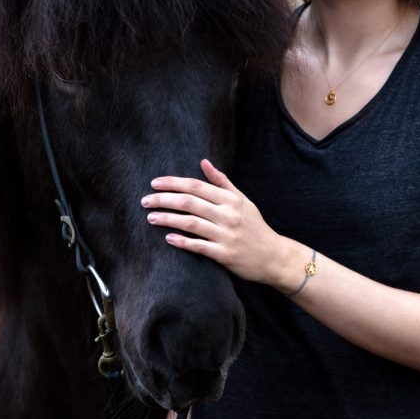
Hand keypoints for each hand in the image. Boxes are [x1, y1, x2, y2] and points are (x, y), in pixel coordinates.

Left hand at [143, 159, 290, 287]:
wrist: (274, 256)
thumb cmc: (254, 227)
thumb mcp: (242, 201)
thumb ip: (222, 182)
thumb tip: (203, 162)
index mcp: (231, 200)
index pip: (196, 186)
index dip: (173, 183)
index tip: (154, 183)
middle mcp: (228, 215)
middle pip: (190, 202)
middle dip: (164, 199)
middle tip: (145, 201)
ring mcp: (226, 235)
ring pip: (191, 223)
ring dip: (168, 219)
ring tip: (150, 218)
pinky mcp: (225, 255)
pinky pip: (199, 246)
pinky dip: (182, 242)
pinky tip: (168, 239)